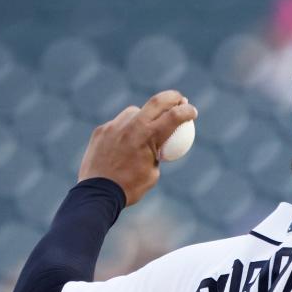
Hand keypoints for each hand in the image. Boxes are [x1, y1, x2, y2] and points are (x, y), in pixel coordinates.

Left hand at [78, 91, 198, 205]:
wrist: (98, 193)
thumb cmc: (130, 188)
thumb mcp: (153, 173)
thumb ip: (156, 154)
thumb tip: (159, 146)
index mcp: (148, 137)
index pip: (174, 116)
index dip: (187, 111)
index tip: (193, 111)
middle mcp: (132, 125)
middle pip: (157, 101)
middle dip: (172, 97)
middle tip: (179, 100)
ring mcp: (115, 125)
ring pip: (134, 112)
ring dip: (144, 116)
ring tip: (146, 129)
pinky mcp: (102, 130)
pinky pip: (118, 125)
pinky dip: (125, 131)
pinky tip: (125, 142)